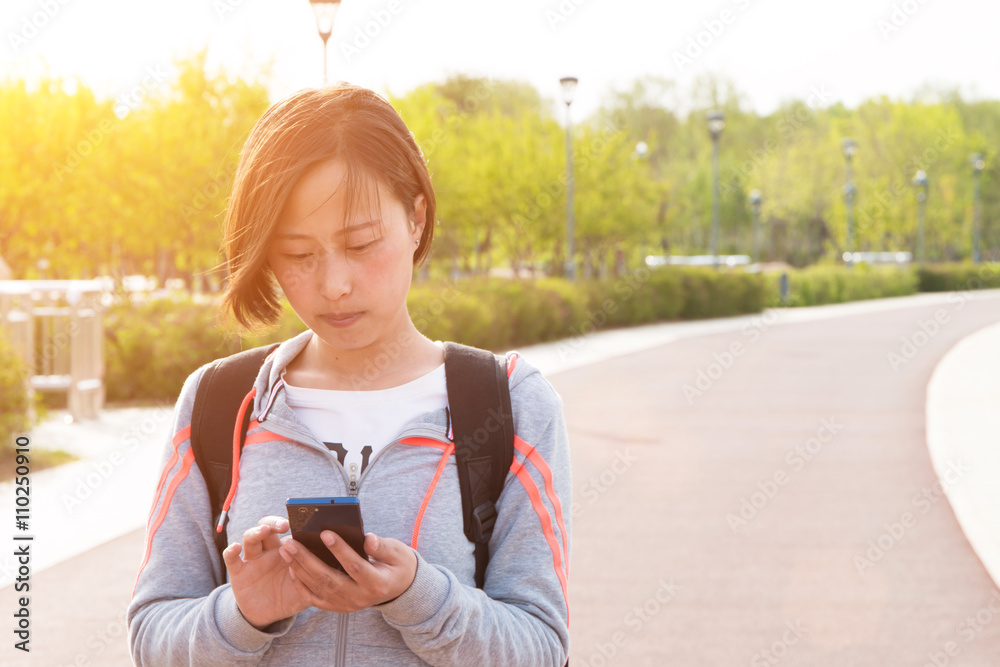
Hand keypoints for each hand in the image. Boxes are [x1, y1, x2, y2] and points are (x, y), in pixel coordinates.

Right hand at [223, 516, 309, 628]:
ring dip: (256, 532)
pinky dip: (231, 551)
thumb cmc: (290, 595)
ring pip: (251, 538)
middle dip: (275, 521)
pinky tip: (235, 548)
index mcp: (287, 550)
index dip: (295, 524)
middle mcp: (269, 550)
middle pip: (268, 526)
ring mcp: (253, 559)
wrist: (268, 614)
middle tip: (284, 524)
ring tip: (265, 530)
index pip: (289, 530)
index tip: (304, 521)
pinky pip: (232, 559)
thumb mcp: (307, 586)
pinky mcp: (239, 572)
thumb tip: (338, 564)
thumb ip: (318, 575)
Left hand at [278, 531, 416, 612]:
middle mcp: (360, 597)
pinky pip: (315, 598)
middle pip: (329, 579)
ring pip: (319, 588)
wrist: (399, 589)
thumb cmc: (398, 565)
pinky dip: (302, 584)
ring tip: (287, 550)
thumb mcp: (398, 553)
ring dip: (300, 569)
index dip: (340, 550)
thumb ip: (383, 547)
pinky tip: (292, 568)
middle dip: (308, 559)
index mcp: (377, 583)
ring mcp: (347, 605)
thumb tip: (368, 539)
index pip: (355, 566)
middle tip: (292, 542)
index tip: (325, 532)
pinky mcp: (338, 607)